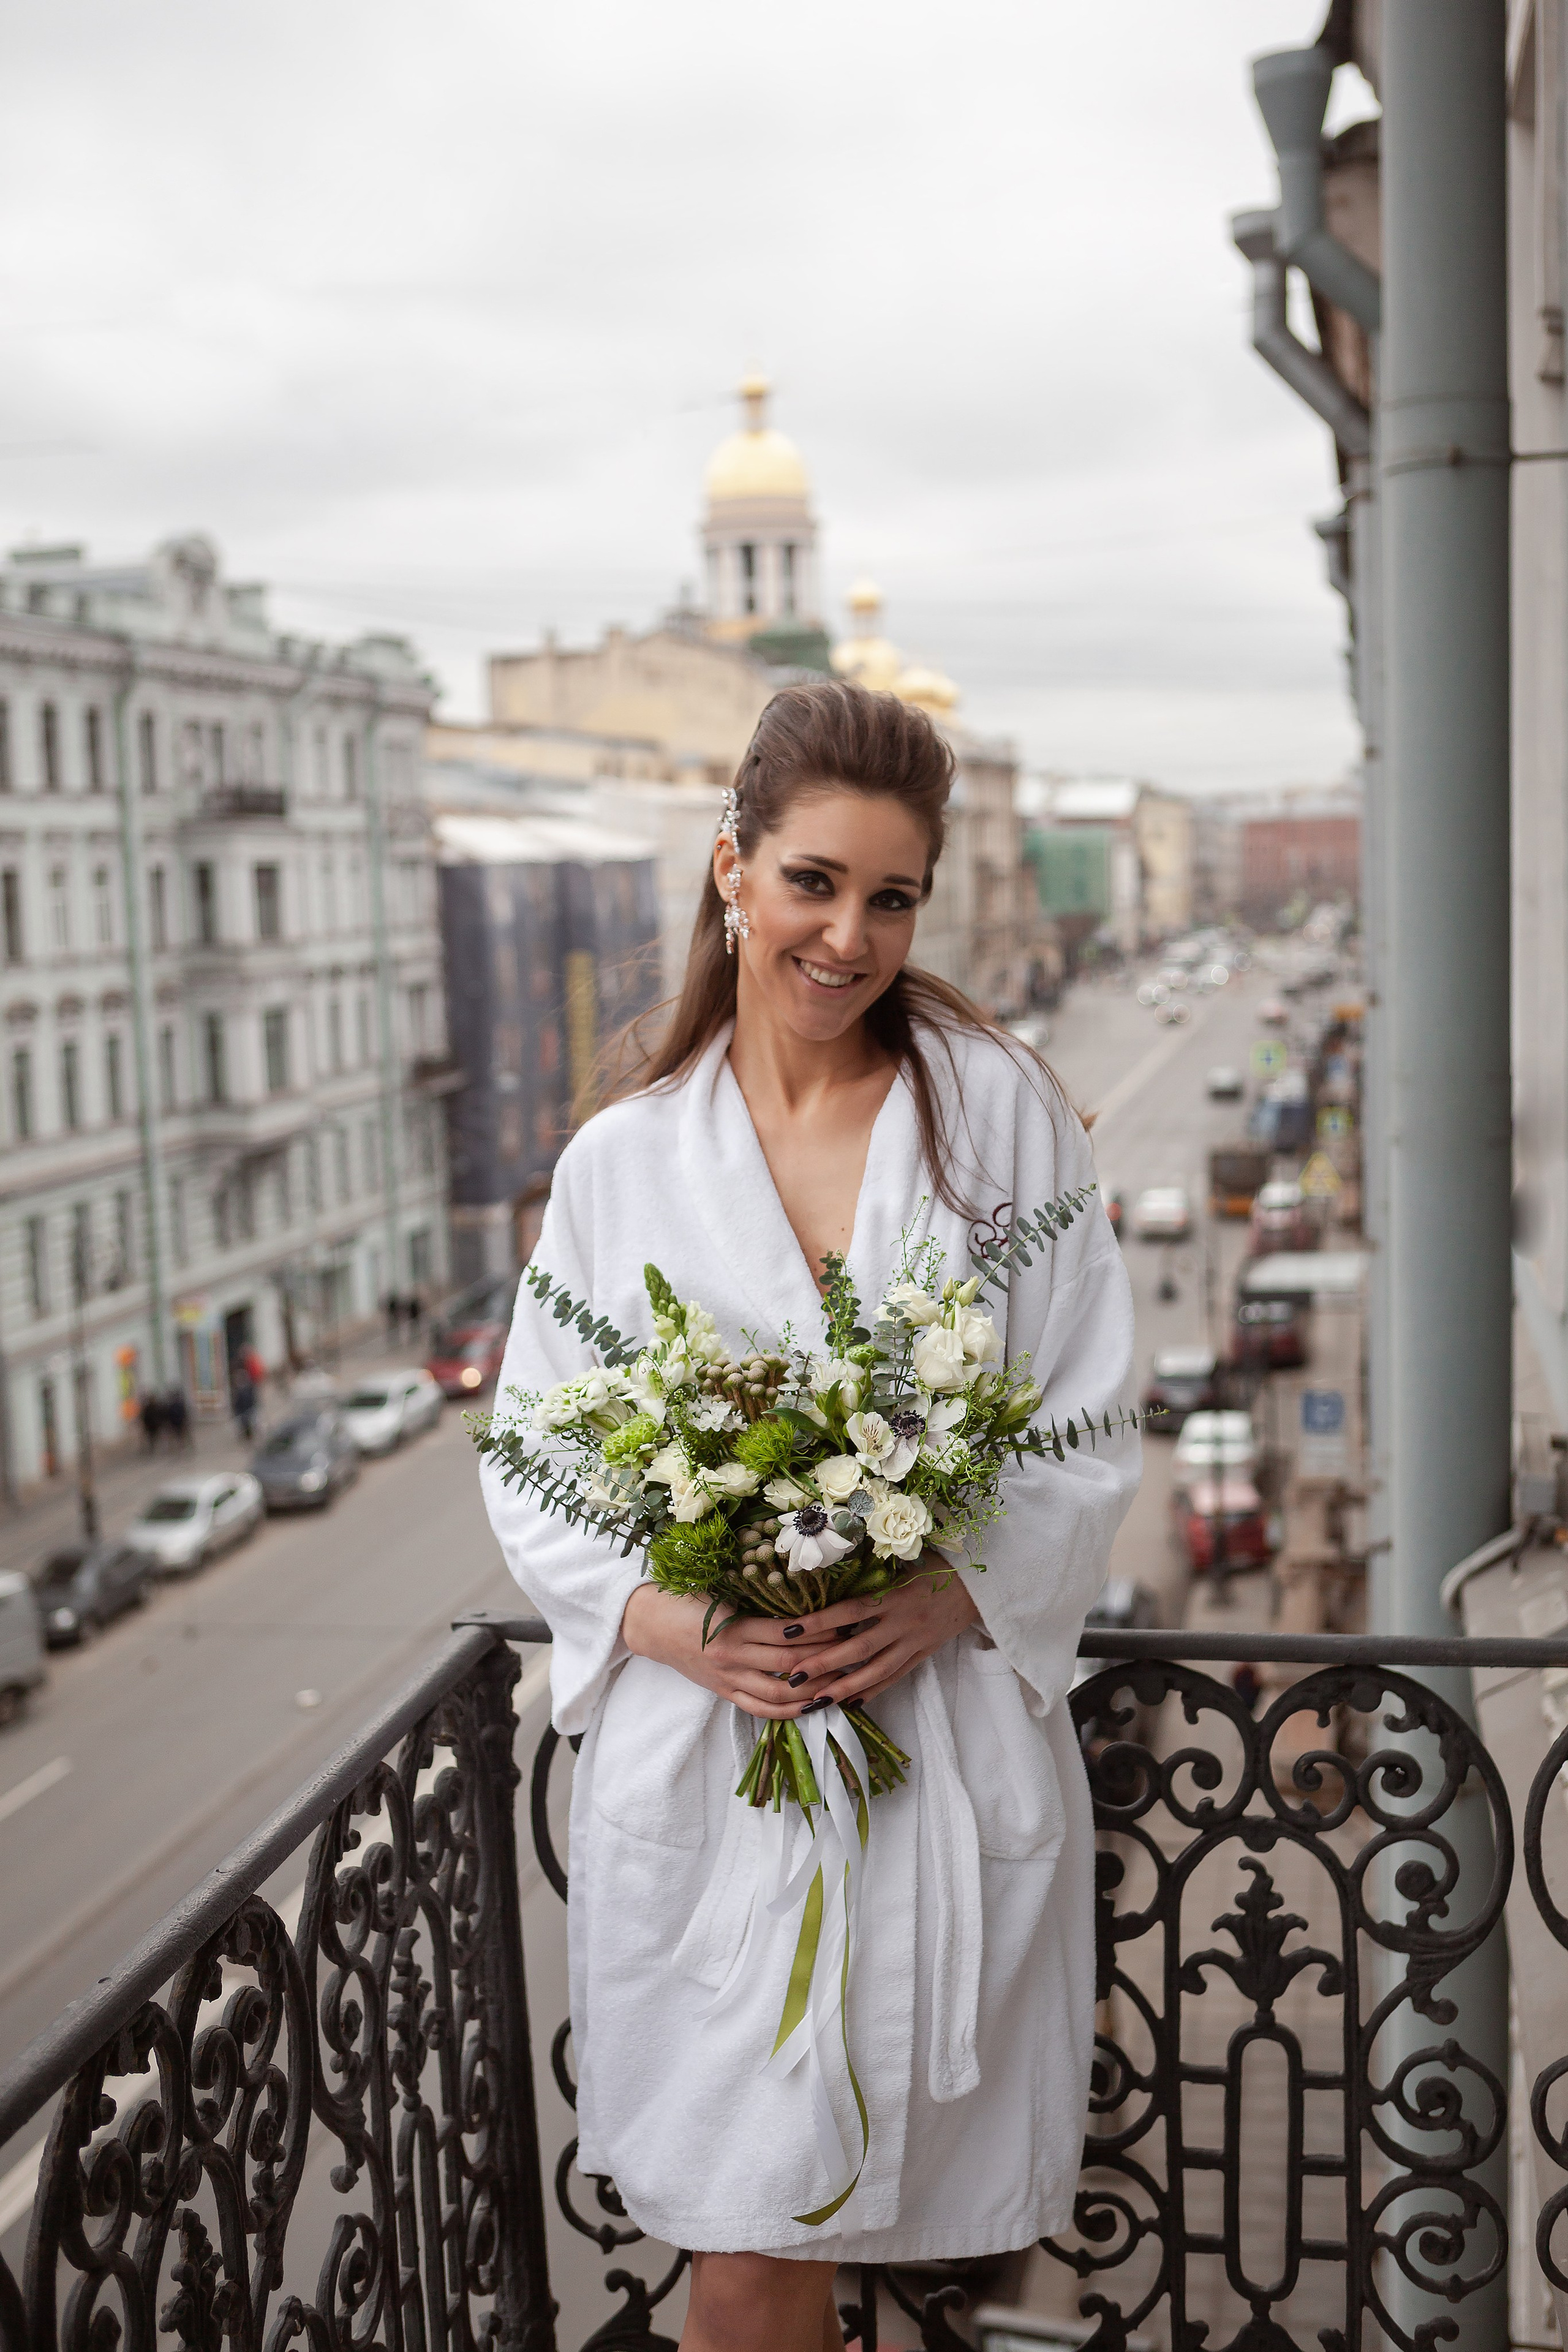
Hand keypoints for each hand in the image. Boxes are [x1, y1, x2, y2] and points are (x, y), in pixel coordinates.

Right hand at [621, 1584, 911, 1719]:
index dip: (821, 1631)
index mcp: (734, 1626)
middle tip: (855, 1651)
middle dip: (826, 1660)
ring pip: (779, 1693)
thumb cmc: (684, 1597)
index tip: (848, 1622)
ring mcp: (728, 1678)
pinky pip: (759, 1709)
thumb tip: (801, 1590)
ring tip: (841, 1683)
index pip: (789, 1633)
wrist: (648, 1622)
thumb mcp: (719, 1589)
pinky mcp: (723, 1691)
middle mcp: (733, 1657)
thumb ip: (756, 1594)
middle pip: (790, 1663)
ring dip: (812, 1691)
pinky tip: (810, 1706)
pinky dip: (787, 1711)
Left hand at [776, 1555, 979, 1709]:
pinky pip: (895, 1677)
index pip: (850, 1610)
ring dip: (845, 1687)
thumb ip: (873, 1568)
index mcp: (896, 1594)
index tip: (789, 1631)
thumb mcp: (906, 1559)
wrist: (980, 1586)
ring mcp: (915, 1642)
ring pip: (877, 1670)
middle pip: (859, 1648)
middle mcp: (904, 1622)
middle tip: (793, 1676)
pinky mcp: (923, 1655)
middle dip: (824, 1663)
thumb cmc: (938, 1565)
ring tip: (817, 1699)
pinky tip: (850, 1701)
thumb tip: (831, 1568)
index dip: (819, 1621)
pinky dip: (873, 1690)